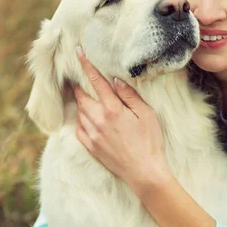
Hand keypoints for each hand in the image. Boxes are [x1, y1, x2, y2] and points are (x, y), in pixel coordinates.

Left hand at [74, 47, 171, 191]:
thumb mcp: (146, 114)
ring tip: (81, 94)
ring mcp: (92, 135)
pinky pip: (79, 129)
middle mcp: (98, 120)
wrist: (144, 173)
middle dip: (78, 84)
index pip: (95, 82)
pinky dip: (80, 119)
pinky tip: (86, 117)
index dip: (86, 66)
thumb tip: (115, 80)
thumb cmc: (150, 142)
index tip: (78, 53)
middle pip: (81, 96)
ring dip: (79, 101)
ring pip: (79, 112)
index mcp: (112, 110)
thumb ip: (129, 96)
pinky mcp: (90, 147)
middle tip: (76, 75)